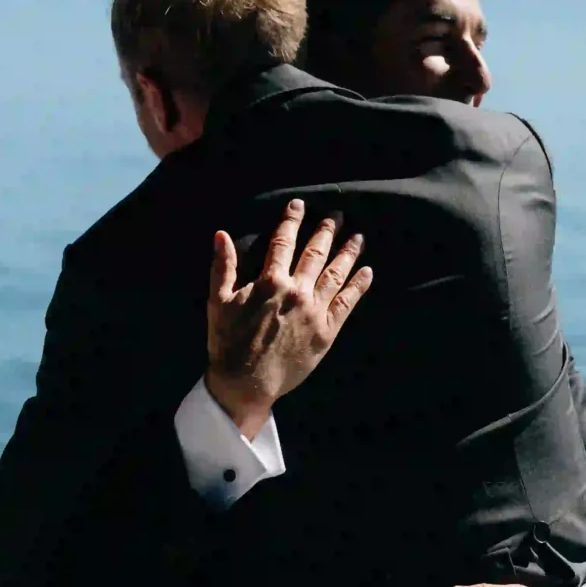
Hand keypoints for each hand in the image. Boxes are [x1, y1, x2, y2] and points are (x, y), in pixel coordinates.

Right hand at [205, 199, 371, 436]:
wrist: (246, 382)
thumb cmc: (228, 343)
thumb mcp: (218, 301)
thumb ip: (223, 266)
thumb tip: (221, 234)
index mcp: (270, 281)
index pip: (283, 241)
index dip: (292, 220)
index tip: (299, 204)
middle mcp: (297, 290)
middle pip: (315, 253)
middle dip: (326, 231)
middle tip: (337, 215)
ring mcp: (315, 310)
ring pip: (336, 274)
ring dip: (348, 252)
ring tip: (358, 237)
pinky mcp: (327, 331)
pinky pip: (347, 303)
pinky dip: (358, 286)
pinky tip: (367, 272)